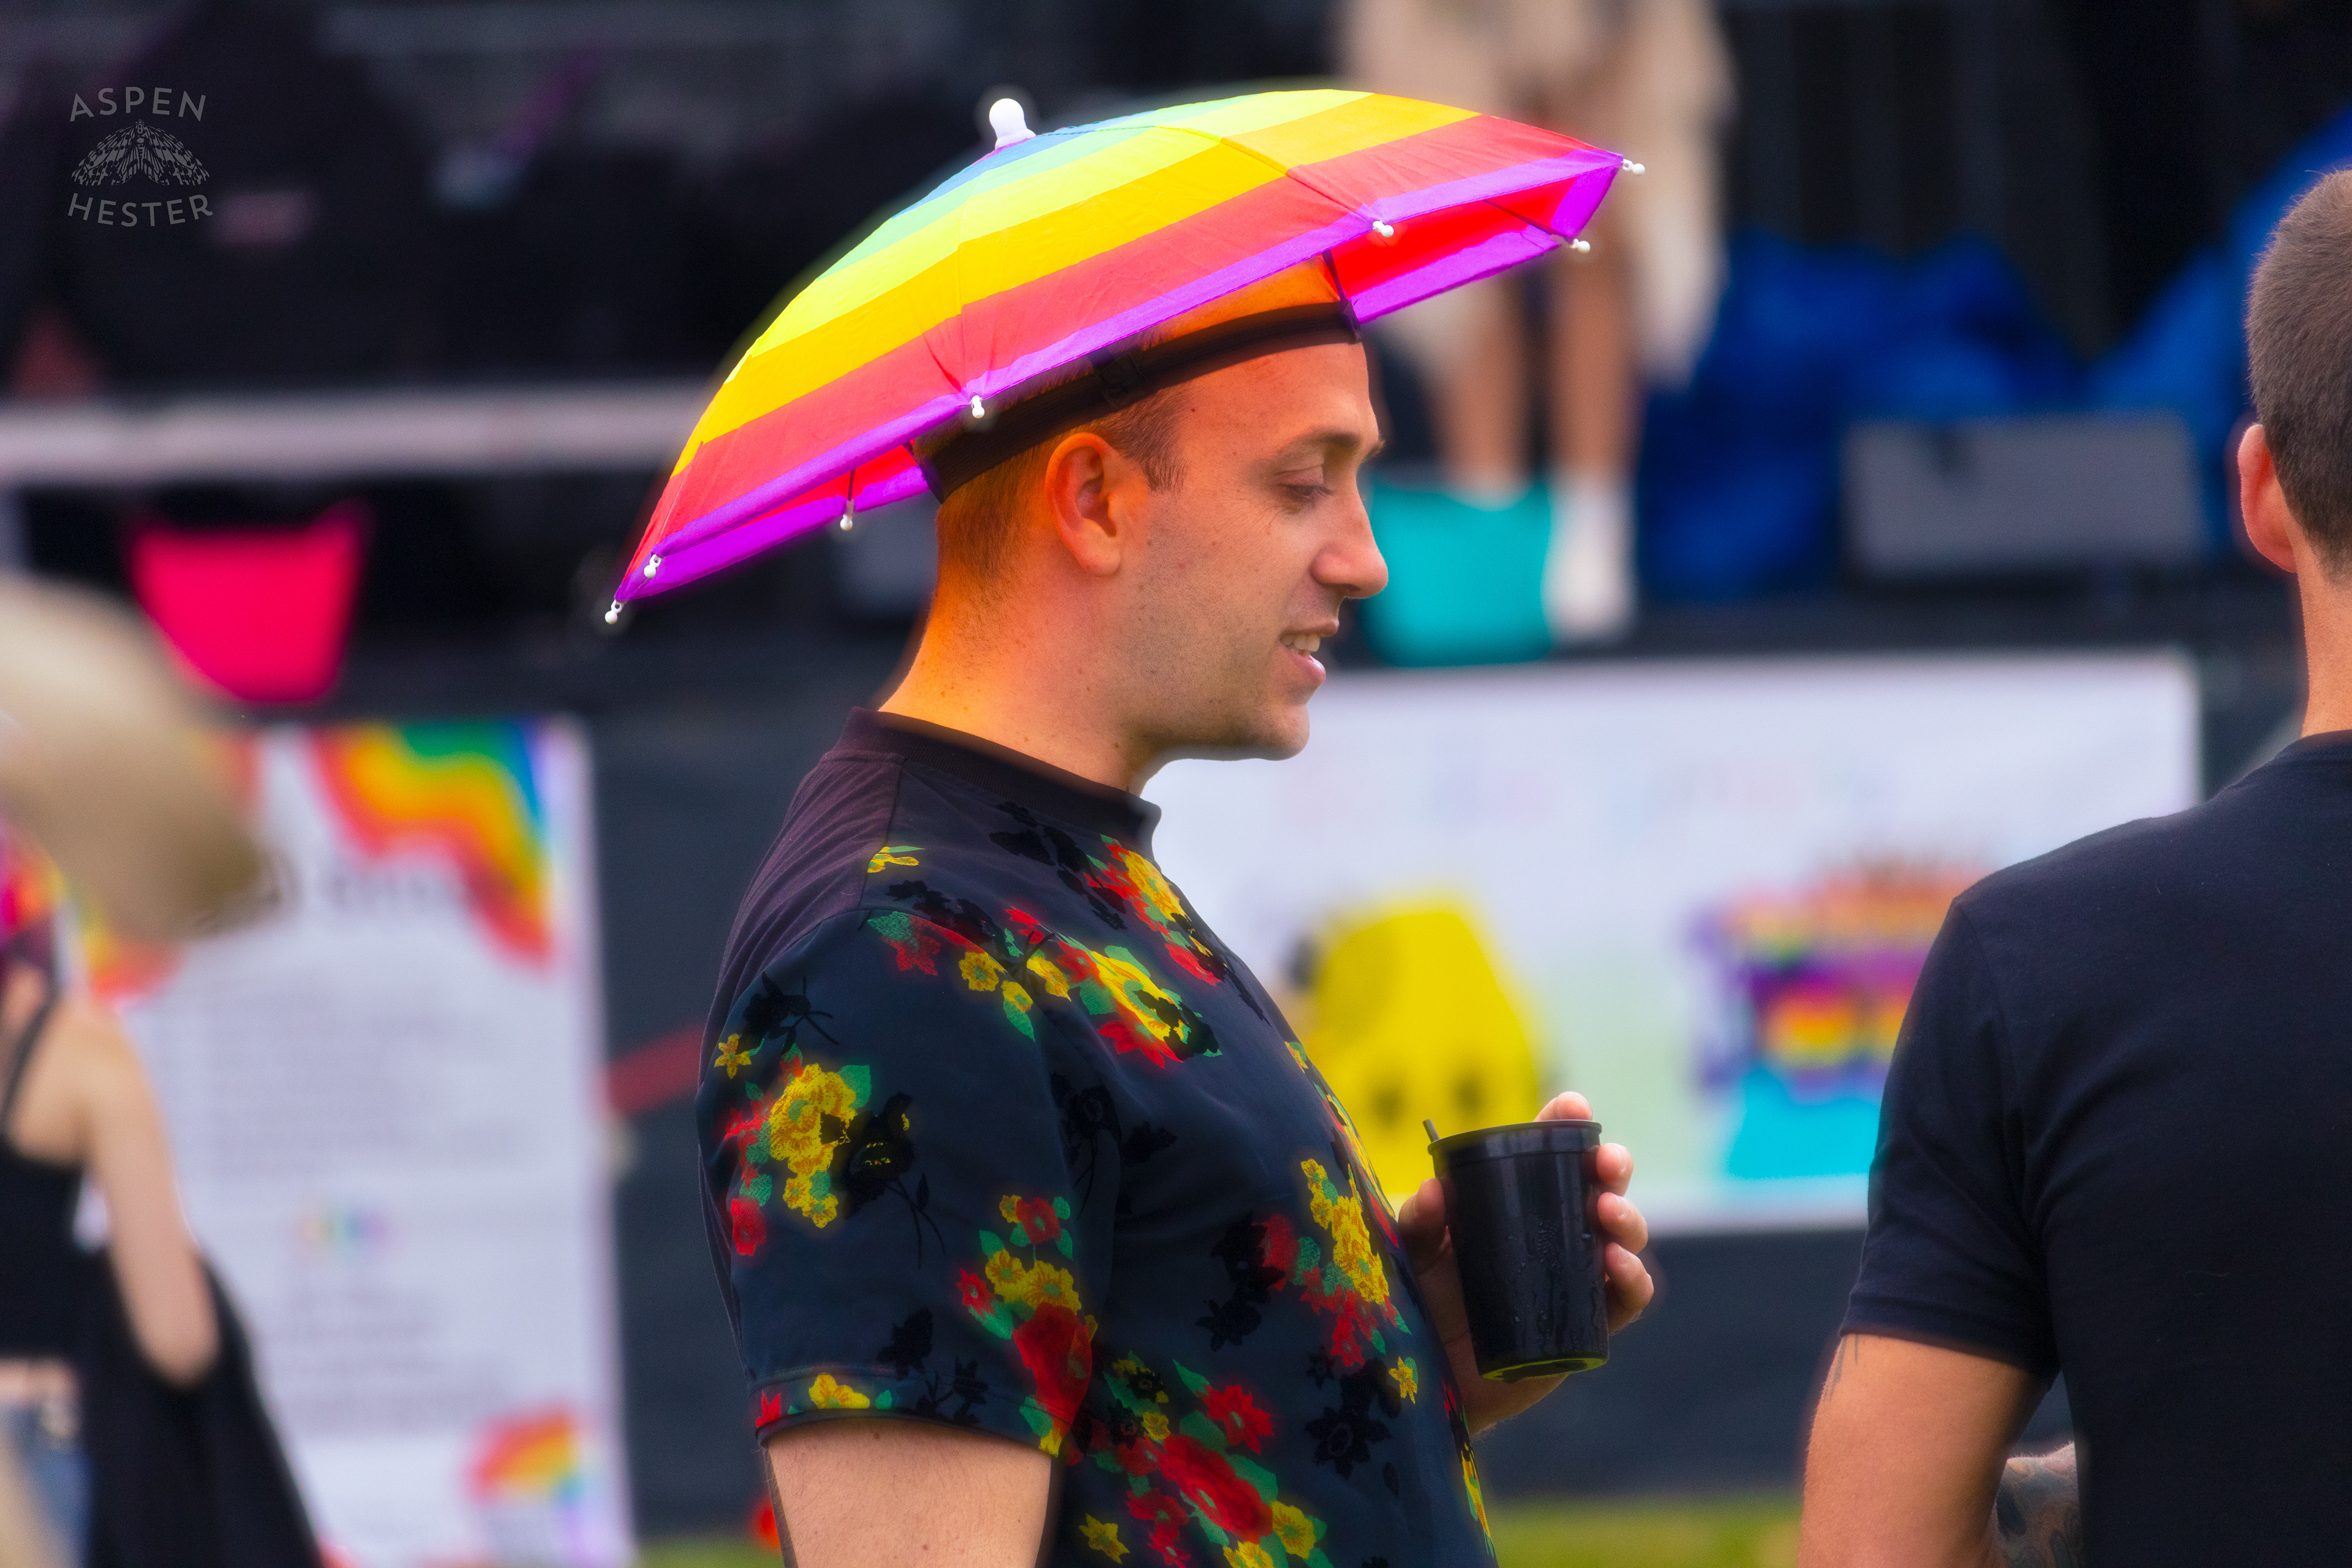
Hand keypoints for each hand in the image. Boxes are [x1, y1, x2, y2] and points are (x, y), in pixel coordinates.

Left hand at [1393, 1091, 1652, 1435]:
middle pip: (1598, 1189)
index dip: (1566, 1128)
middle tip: (1606, 1164)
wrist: (1423, 1380)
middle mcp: (1551, 1235)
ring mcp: (1572, 1279)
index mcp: (1512, 1205)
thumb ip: (1421, 1222)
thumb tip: (1436, 1190)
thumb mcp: (1412, 1255)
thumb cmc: (1419, 1305)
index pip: (1547, 1156)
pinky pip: (1624, 1301)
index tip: (1573, 1108)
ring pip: (1622, 1239)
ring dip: (1628, 1218)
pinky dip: (1633, 1280)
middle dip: (1611, 1167)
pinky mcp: (1585, 1326)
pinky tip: (1618, 1266)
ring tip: (1608, 1213)